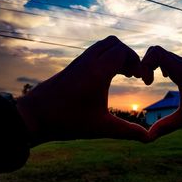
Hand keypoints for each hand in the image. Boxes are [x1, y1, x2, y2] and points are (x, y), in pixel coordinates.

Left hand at [17, 36, 148, 144]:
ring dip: (116, 55)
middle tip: (134, 75)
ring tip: (123, 74)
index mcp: (98, 71)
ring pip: (103, 45)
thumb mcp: (101, 127)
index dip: (138, 63)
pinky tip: (106, 77)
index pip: (123, 52)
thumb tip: (148, 138)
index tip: (142, 79)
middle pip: (114, 43)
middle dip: (129, 56)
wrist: (34, 116)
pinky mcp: (73, 66)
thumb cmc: (67, 121)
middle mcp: (89, 61)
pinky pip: (93, 52)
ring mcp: (79, 62)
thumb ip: (127, 131)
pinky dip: (105, 57)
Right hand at [141, 46, 181, 138]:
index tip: (148, 83)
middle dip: (145, 64)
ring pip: (160, 52)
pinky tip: (164, 77)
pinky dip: (159, 64)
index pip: (157, 53)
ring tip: (150, 81)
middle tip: (146, 82)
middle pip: (155, 50)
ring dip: (151, 64)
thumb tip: (148, 137)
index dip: (146, 65)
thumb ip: (166, 126)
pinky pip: (168, 56)